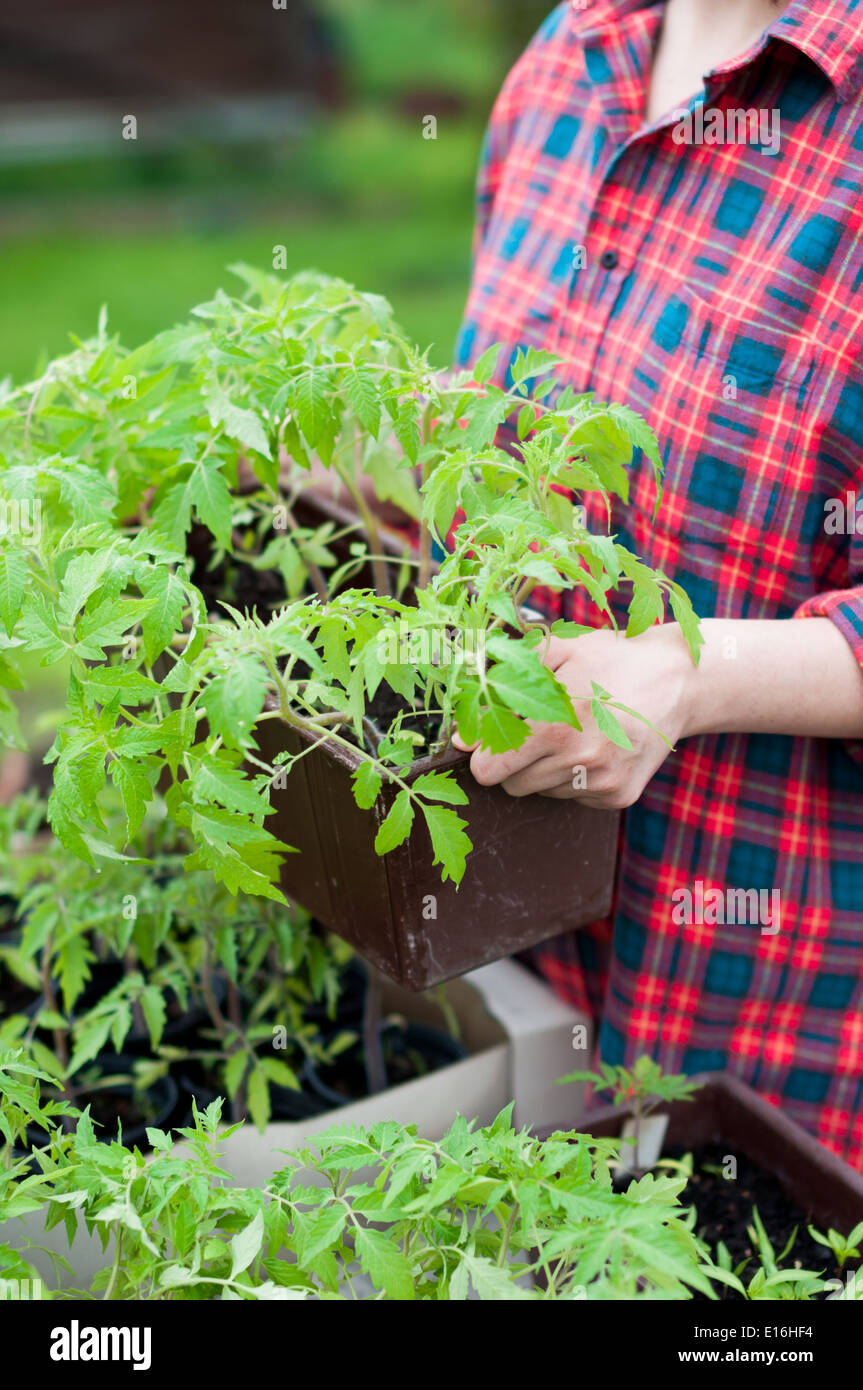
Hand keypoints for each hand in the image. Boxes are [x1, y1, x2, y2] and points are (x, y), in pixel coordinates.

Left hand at [452, 624, 695, 806]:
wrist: (677, 679)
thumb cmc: (609, 659)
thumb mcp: (555, 652)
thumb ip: (501, 689)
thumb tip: (461, 737)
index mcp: (554, 726)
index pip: (489, 770)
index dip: (485, 753)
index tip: (494, 737)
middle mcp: (578, 761)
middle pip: (511, 786)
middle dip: (512, 762)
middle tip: (536, 731)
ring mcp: (601, 783)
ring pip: (541, 792)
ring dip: (544, 769)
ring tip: (572, 733)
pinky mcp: (619, 796)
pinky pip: (573, 797)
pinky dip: (574, 777)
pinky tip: (595, 746)